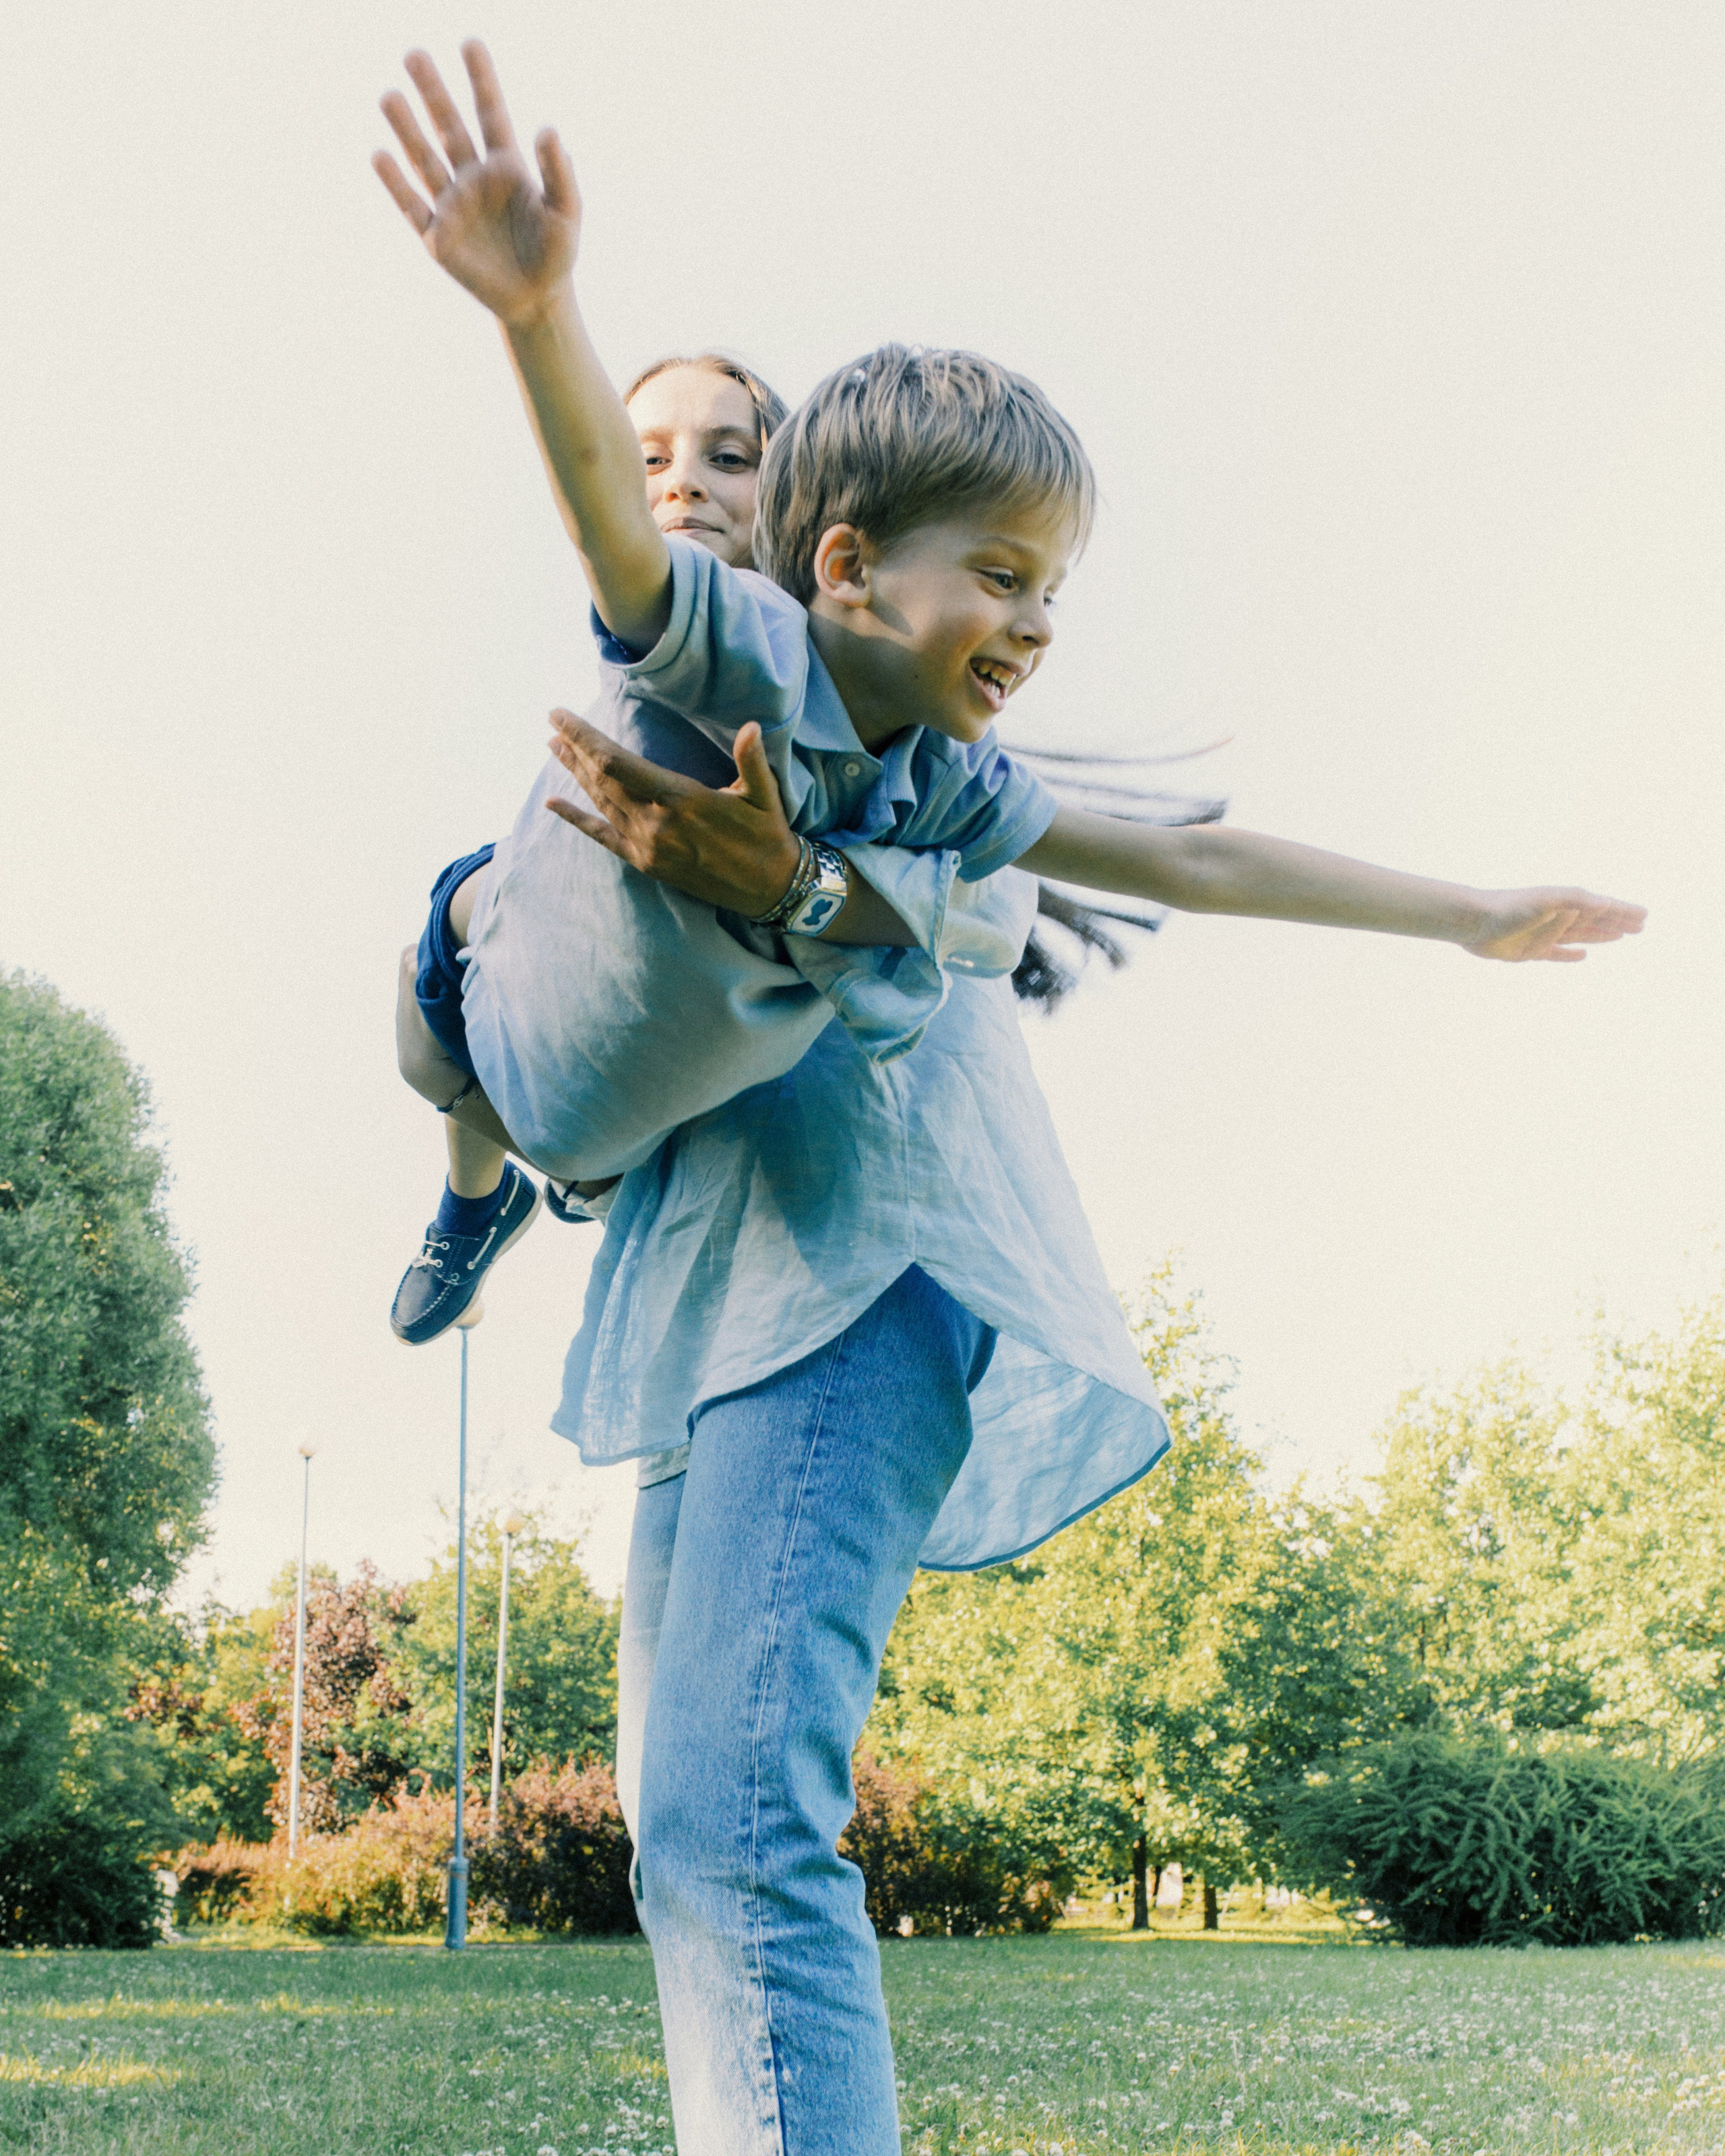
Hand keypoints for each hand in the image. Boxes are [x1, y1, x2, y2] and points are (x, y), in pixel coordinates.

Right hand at [374, 42, 578, 327]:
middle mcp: (474, 178)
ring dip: (407, 129)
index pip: (490, 113)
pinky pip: (413, 206)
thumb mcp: (566, 212)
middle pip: (449, 126)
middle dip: (433, 92)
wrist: (536, 300)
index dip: (481, 80)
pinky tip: (380, 155)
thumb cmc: (556, 254)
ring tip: (389, 95)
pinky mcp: (438, 238)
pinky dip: (396, 183)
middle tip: (414, 54)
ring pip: (425, 159)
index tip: (470, 43)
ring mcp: (453, 206)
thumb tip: (548, 128)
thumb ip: (559, 172)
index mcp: (506, 166)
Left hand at [544, 715, 801, 917]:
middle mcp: (657, 823)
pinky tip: (553, 803)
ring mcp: (648, 846)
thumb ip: (752, 760)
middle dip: (575, 748)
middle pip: (601, 779)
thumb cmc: (767, 835)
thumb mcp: (764, 795)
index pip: (617, 763)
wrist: (769, 888)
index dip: (584, 738)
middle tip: (553, 721)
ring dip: (575, 773)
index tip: (562, 716)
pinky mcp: (646, 863)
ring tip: (554, 747)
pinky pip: (603, 837)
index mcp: (681, 799)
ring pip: (600, 803)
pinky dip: (576, 820)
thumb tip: (752, 727)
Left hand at [1462, 888, 1646, 962]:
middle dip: (1617, 922)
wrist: (1472, 922)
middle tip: (1640, 926)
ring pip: (1580, 935)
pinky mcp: (1528, 951)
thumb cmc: (1508, 908)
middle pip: (1595, 921)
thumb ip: (1575, 900)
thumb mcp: (1546, 900)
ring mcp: (1543, 934)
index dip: (1623, 912)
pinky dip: (1570, 954)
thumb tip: (1605, 903)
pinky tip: (1583, 956)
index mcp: (1565, 903)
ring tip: (1620, 935)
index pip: (1601, 907)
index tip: (1644, 915)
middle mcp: (1556, 917)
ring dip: (1601, 934)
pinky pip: (1556, 953)